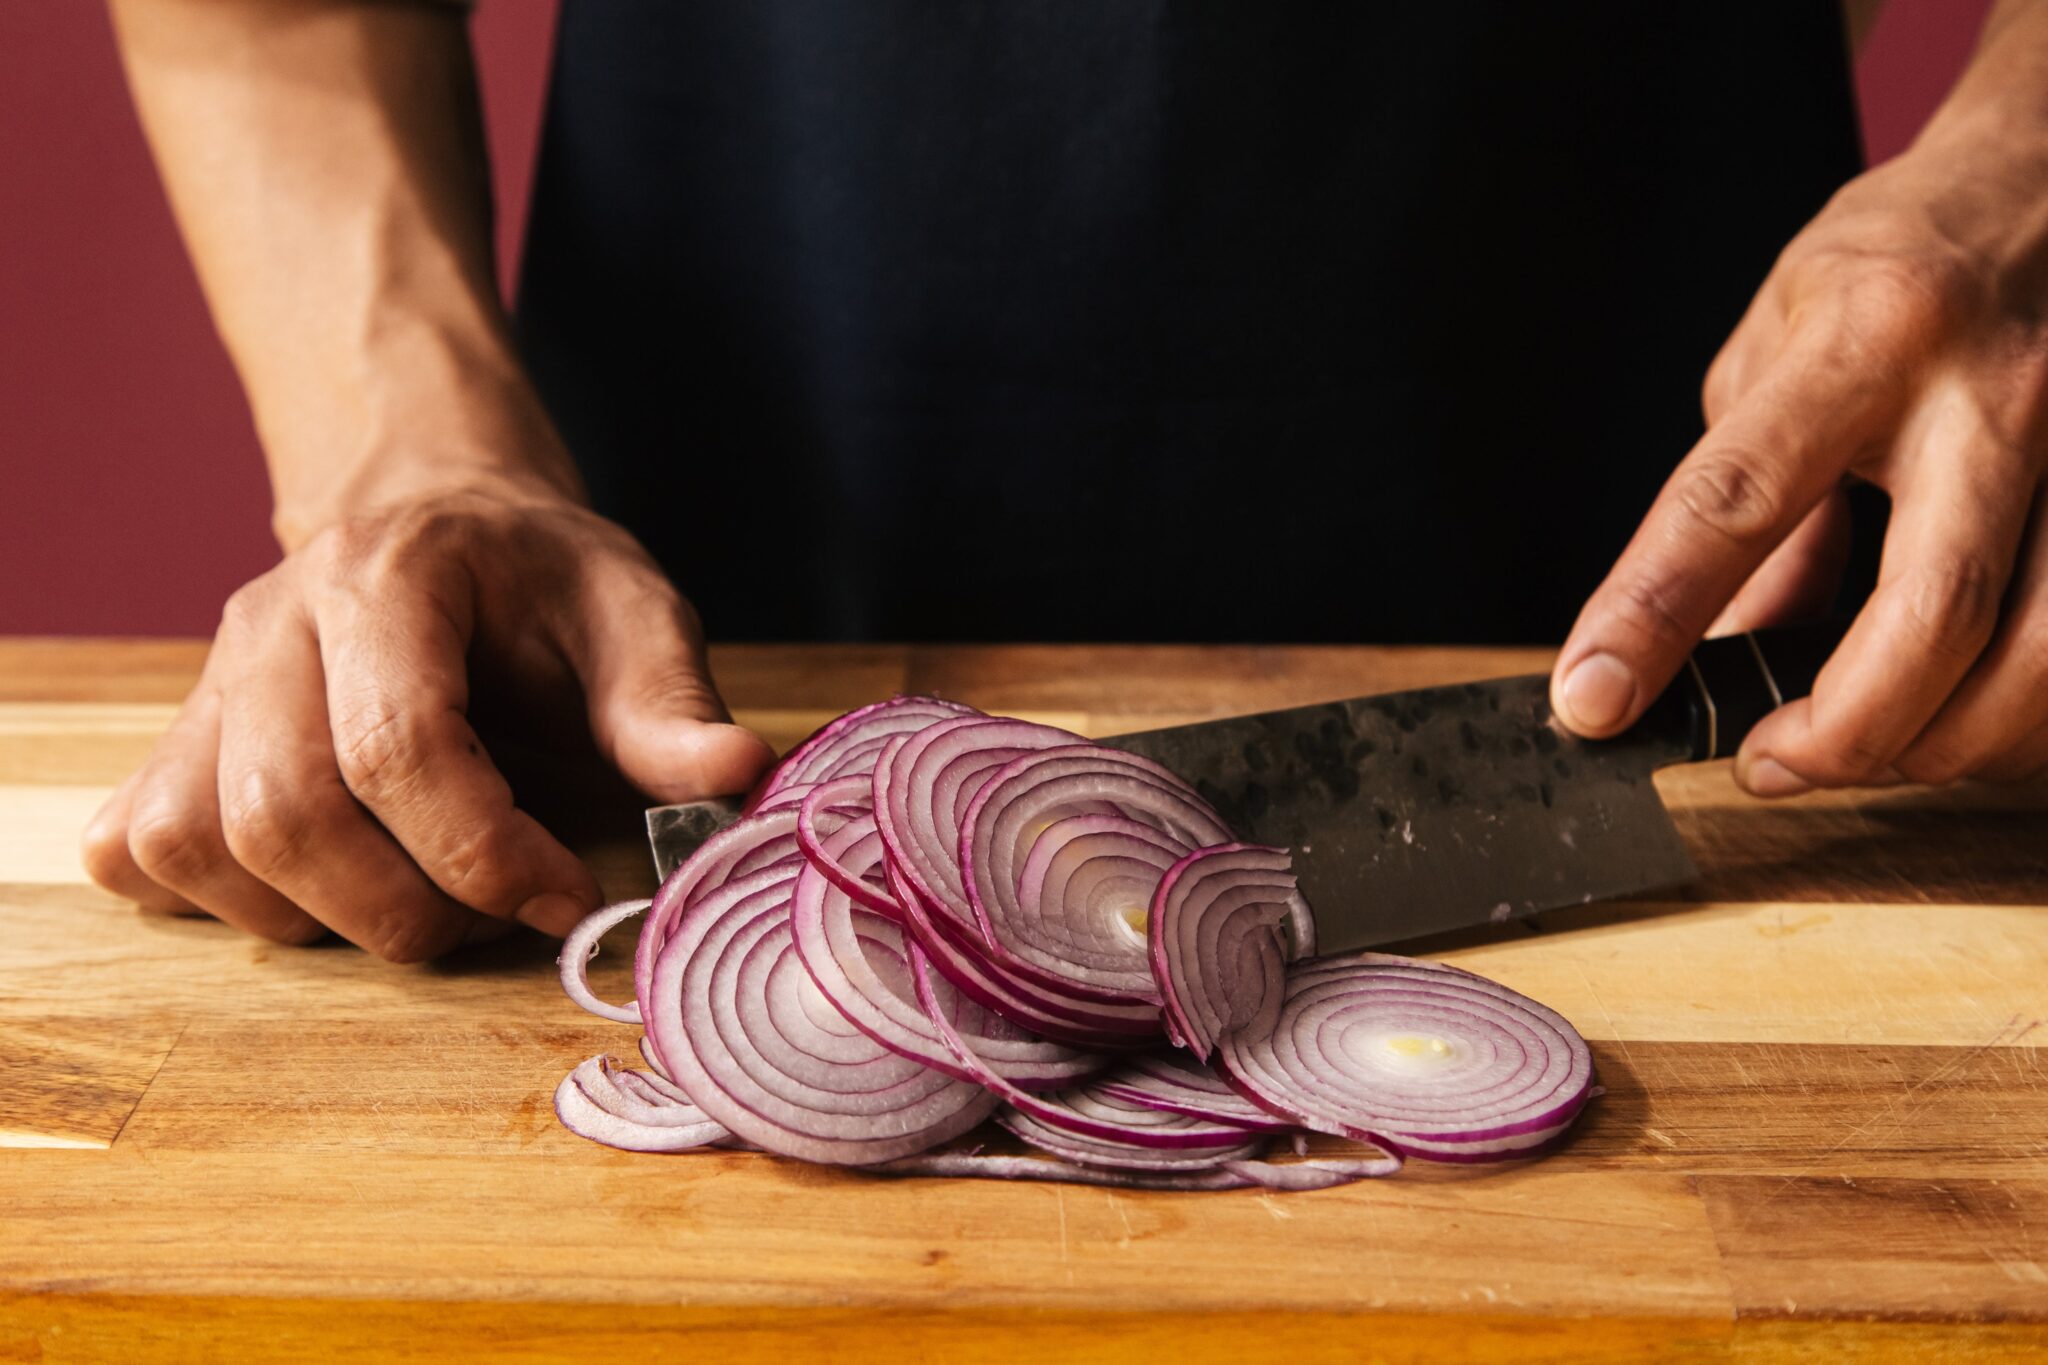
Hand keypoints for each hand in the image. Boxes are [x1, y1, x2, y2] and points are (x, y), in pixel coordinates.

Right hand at [82, 485, 773, 959]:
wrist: (438, 515)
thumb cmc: (538, 577)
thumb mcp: (631, 610)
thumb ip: (670, 703)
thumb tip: (736, 778)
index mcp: (386, 576)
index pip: (396, 747)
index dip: (485, 854)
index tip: (569, 900)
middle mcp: (269, 623)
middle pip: (284, 814)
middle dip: (408, 906)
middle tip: (501, 912)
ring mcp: (204, 684)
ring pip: (204, 847)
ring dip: (325, 917)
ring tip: (427, 893)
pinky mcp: (173, 740)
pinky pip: (143, 853)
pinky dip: (228, 902)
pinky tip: (327, 882)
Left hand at [1550, 113, 2047, 794]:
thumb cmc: (1902, 260)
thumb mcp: (1779, 346)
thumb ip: (1747, 495)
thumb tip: (1721, 646)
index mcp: (1865, 338)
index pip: (1735, 498)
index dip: (1654, 614)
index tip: (1593, 699)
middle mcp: (1991, 388)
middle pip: (1931, 611)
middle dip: (1843, 731)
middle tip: (1769, 764)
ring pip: (2043, 652)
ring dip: (1945, 743)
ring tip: (1867, 750)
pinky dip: (2022, 711)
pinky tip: (1966, 712)